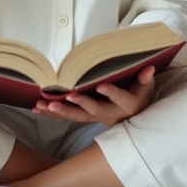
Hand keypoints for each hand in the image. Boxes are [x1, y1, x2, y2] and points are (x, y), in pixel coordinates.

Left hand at [32, 66, 155, 126]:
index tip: (101, 86)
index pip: (119, 98)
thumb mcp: (146, 88)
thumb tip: (149, 68)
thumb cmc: (139, 97)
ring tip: (43, 106)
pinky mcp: (86, 118)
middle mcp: (110, 114)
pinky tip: (38, 109)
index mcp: (127, 105)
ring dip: (59, 112)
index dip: (111, 92)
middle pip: (93, 111)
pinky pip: (68, 117)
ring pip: (77, 117)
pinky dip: (52, 114)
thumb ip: (145, 79)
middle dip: (78, 105)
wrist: (135, 117)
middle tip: (65, 98)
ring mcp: (96, 117)